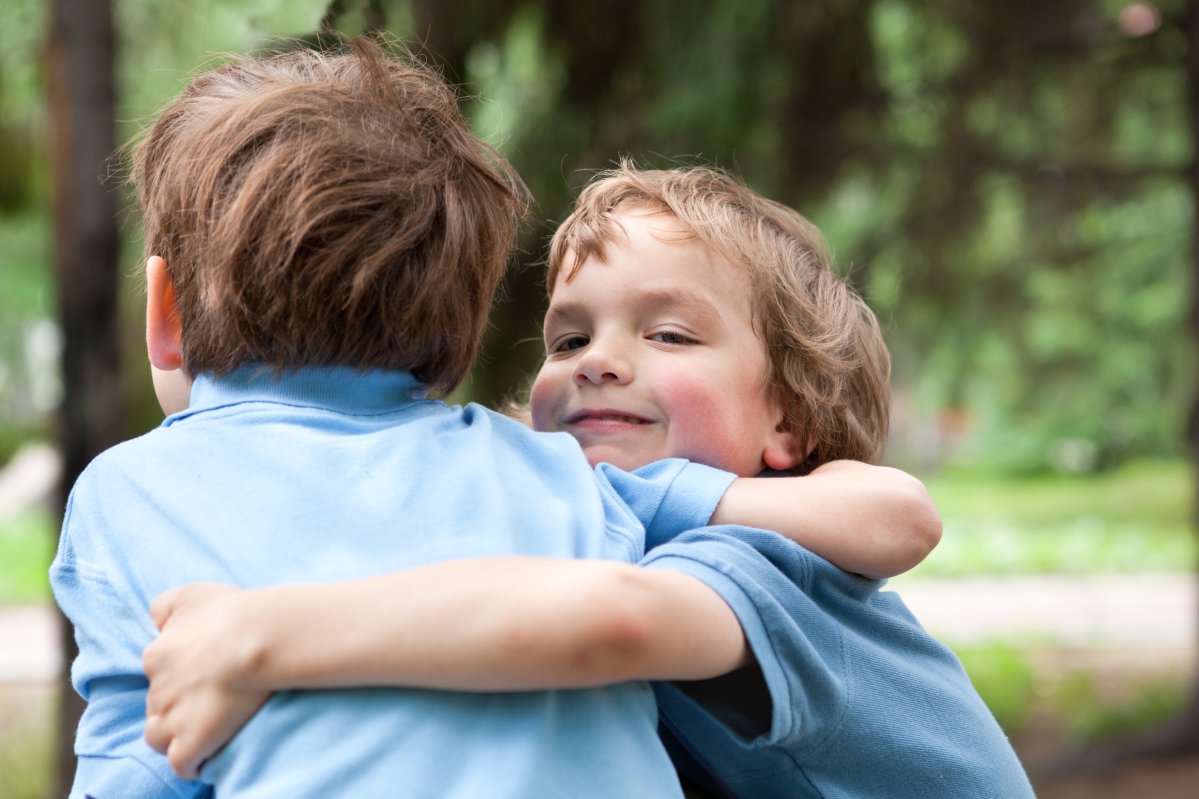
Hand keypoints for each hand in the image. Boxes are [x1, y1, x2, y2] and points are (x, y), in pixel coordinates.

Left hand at [143, 583, 270, 779]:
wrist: (259, 639)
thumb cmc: (232, 613)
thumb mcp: (191, 594)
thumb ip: (165, 606)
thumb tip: (157, 622)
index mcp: (157, 656)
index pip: (156, 673)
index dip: (178, 676)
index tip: (201, 674)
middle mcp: (158, 690)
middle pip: (157, 705)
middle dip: (175, 705)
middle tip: (207, 699)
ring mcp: (173, 719)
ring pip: (159, 737)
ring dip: (174, 736)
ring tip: (200, 730)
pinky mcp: (192, 742)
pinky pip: (182, 764)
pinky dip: (190, 764)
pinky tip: (205, 757)